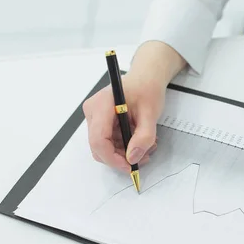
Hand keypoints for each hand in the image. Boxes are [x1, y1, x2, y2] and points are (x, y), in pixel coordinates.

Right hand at [83, 41, 185, 171]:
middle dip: (121, 157)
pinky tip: (139, 141)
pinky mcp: (100, 121)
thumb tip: (132, 157)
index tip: (130, 166)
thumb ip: (143, 137)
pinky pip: (108, 141)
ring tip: (147, 147)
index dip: (112, 158)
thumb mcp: (151, 113)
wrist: (146, 77)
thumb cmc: (147, 88)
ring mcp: (95, 117)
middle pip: (99, 146)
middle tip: (144, 157)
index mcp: (101, 105)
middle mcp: (93, 112)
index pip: (99, 140)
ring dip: (125, 153)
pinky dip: (124, 146)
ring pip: (104, 147)